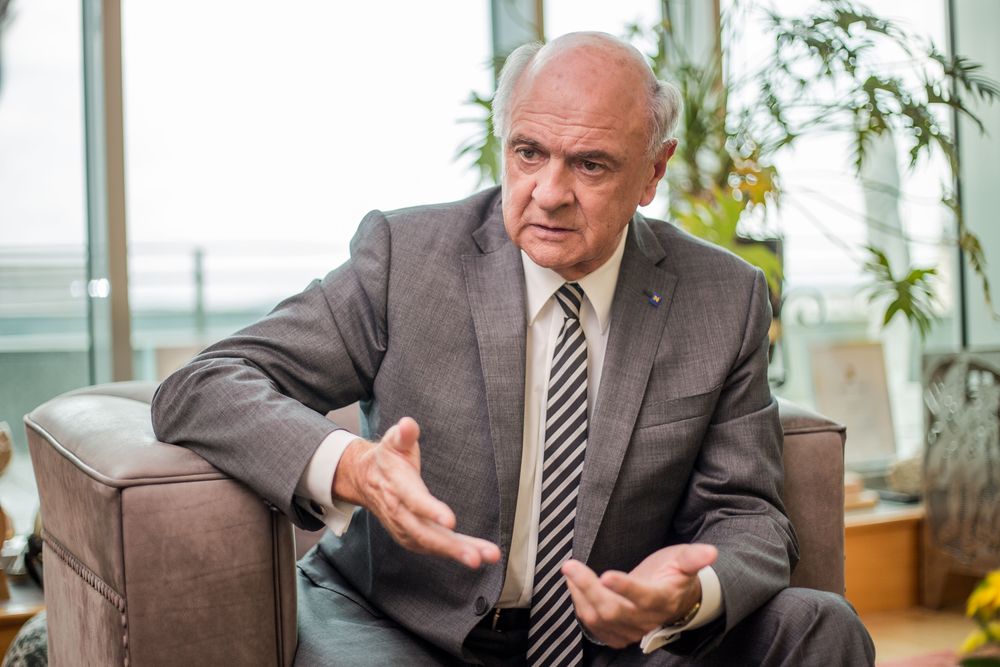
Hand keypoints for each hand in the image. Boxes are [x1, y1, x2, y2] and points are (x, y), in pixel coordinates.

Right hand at [333, 417, 500, 568]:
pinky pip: (432, 547)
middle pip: (424, 533)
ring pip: (431, 544)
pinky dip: (453, 553)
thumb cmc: (387, 458)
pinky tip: (475, 554)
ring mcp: (403, 527)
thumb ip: (403, 434)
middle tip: (476, 556)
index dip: (430, 511)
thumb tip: (408, 424)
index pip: (413, 500)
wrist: (366, 479)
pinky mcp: (410, 536)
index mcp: (397, 485)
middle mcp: (399, 511)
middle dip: (451, 547)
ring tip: (486, 557)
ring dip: (458, 552)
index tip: (450, 521)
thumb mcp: (392, 440)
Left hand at [562, 543, 717, 647]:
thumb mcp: (684, 560)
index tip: (606, 575)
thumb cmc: (675, 576)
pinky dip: (579, 606)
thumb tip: (711, 552)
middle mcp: (646, 619)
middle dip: (588, 588)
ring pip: (599, 619)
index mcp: (662, 600)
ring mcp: (630, 629)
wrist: (673, 600)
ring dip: (579, 595)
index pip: (643, 597)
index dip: (625, 588)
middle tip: (570, 565)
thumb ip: (693, 558)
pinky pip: (594, 626)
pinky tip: (574, 586)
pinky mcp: (617, 633)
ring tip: (570, 571)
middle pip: (613, 610)